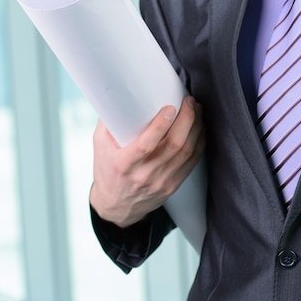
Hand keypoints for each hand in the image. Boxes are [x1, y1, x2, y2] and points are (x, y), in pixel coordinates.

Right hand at [90, 96, 204, 227]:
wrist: (117, 207)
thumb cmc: (108, 171)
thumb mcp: (100, 146)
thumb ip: (108, 122)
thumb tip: (119, 93)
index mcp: (124, 164)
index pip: (145, 145)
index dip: (160, 125)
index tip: (170, 107)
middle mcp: (144, 175)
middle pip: (174, 146)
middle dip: (186, 120)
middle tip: (189, 101)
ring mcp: (161, 182)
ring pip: (186, 152)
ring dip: (196, 128)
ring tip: (197, 110)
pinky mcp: (173, 186)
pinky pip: (192, 162)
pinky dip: (200, 143)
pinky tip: (200, 128)